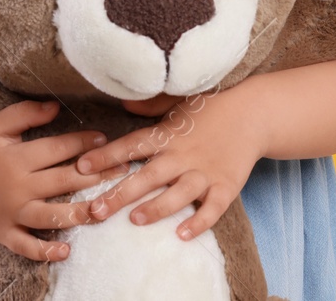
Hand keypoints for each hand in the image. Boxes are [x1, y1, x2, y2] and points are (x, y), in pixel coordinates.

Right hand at [0, 100, 108, 261]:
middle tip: (124, 171)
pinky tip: (66, 251)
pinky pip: (26, 246)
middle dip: (96, 176)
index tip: (105, 139)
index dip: (85, 143)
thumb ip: (25, 113)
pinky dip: (45, 252)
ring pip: (51, 216)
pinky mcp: (2, 231)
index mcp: (17, 157)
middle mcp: (17, 187)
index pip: (59, 150)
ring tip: (102, 211)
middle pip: (64, 182)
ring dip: (78, 214)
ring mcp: (11, 212)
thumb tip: (56, 107)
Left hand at [73, 87, 266, 240]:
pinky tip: (183, 235)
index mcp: (167, 135)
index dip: (106, 156)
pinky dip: (199, 222)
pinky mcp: (226, 186)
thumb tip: (122, 102)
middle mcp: (183, 155)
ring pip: (178, 193)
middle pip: (148, 175)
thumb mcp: (178, 101)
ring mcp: (205, 172)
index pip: (131, 145)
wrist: (254, 114)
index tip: (81, 167)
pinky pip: (212, 208)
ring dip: (157, 207)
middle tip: (96, 210)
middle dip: (120, 193)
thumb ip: (150, 107)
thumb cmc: (211, 108)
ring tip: (135, 219)